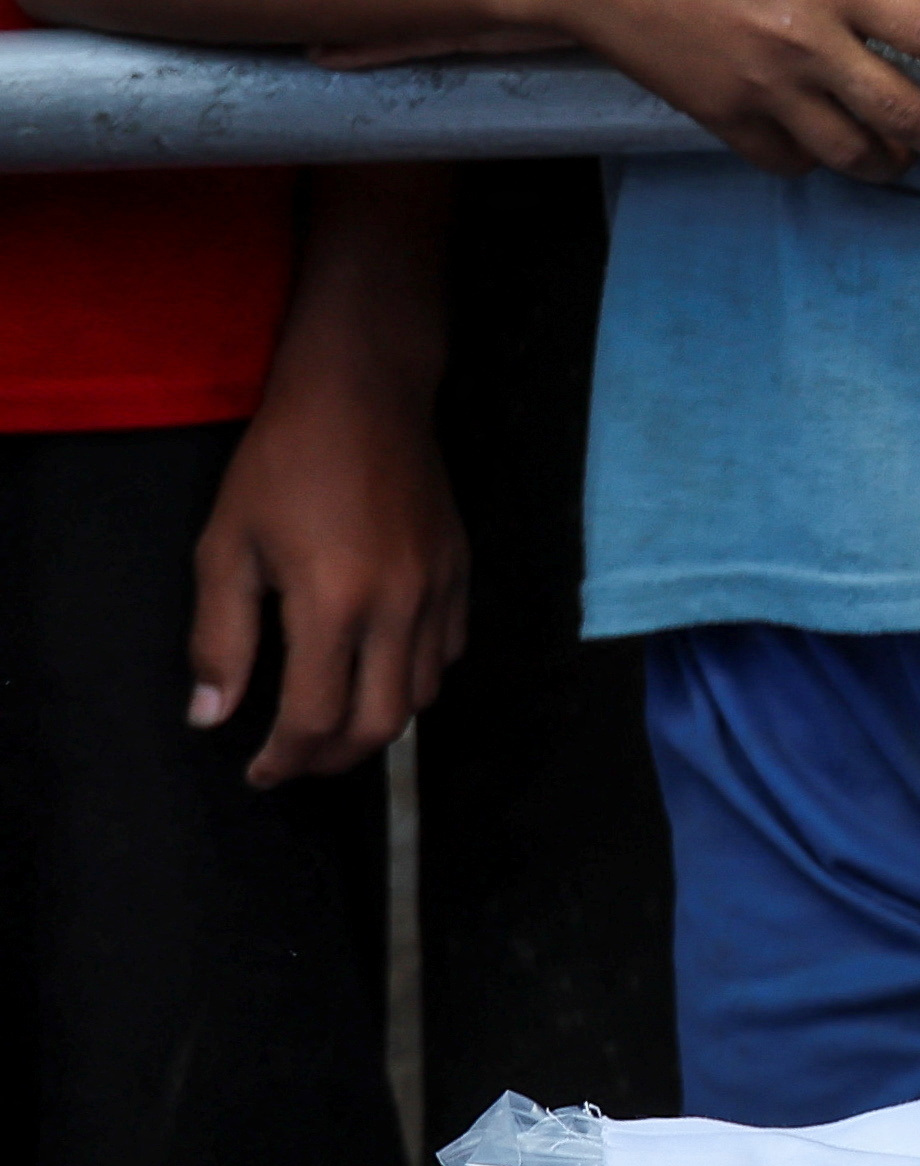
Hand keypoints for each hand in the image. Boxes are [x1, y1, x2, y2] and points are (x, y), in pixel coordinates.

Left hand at [189, 325, 468, 787]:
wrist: (364, 395)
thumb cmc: (281, 464)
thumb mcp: (225, 546)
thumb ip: (218, 639)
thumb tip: (211, 716)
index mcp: (332, 603)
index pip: (314, 716)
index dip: (283, 759)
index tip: (258, 771)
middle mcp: (397, 607)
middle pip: (381, 723)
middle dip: (334, 758)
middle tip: (296, 760)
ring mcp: (439, 590)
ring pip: (424, 693)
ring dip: (377, 721)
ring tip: (334, 719)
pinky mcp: (461, 570)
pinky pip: (449, 650)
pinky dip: (416, 677)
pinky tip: (380, 665)